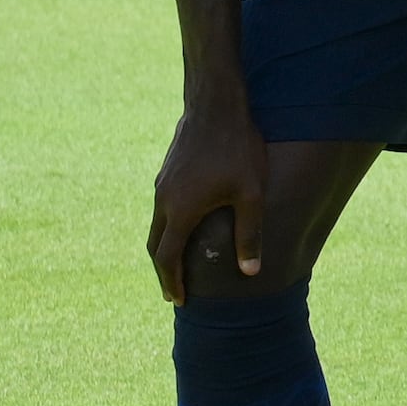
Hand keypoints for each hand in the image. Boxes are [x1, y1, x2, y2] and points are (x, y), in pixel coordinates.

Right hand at [147, 102, 267, 301]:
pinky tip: (185, 228)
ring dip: (165, 248)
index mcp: (180, 210)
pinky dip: (168, 227)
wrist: (215, 105)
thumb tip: (250, 273)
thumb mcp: (251, 194)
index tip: (179, 300)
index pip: (167, 258)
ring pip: (157, 225)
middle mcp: (163, 200)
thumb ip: (250, 235)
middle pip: (155, 245)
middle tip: (175, 291)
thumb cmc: (238, 149)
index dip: (172, 282)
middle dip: (164, 271)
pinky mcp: (168, 172)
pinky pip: (162, 208)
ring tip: (179, 264)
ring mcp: (162, 184)